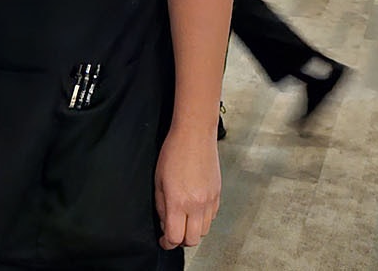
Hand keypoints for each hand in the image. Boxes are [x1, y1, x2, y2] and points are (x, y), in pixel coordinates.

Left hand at [154, 124, 221, 248]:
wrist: (195, 135)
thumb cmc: (174, 152)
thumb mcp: (159, 181)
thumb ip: (161, 206)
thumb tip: (165, 223)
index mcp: (178, 201)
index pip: (175, 237)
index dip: (167, 243)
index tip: (163, 241)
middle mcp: (197, 204)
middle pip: (192, 240)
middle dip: (181, 240)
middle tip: (173, 232)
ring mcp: (210, 200)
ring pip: (204, 230)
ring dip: (193, 230)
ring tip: (184, 219)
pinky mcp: (218, 194)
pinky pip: (212, 217)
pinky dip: (203, 219)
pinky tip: (194, 208)